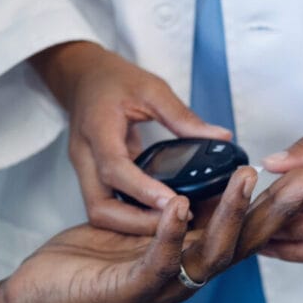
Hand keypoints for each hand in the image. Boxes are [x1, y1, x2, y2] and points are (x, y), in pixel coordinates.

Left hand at [0, 165, 302, 302]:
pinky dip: (170, 235)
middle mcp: (185, 277)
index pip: (246, 233)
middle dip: (275, 212)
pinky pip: (157, 263)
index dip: (278, 210)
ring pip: (209, 254)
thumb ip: (173, 210)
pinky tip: (179, 207)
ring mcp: (160, 288)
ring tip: (247, 180)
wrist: (39, 297)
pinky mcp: (127, 292)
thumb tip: (204, 183)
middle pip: (243, 244)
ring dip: (231, 216)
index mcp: (190, 258)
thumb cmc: (88, 262)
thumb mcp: (140, 227)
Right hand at [30, 41, 232, 235]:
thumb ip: (183, 116)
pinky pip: (107, 206)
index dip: (142, 190)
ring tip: (170, 225)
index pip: (114, 167)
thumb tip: (221, 137)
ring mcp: (85, 170)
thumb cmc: (113, 79)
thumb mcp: (151, 88)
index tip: (173, 202)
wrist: (81, 76)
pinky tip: (158, 216)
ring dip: (132, 225)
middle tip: (175, 224)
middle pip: (100, 206)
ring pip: (100, 213)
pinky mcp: (92, 178)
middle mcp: (85, 156)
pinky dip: (130, 217)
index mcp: (97, 128)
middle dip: (135, 223)